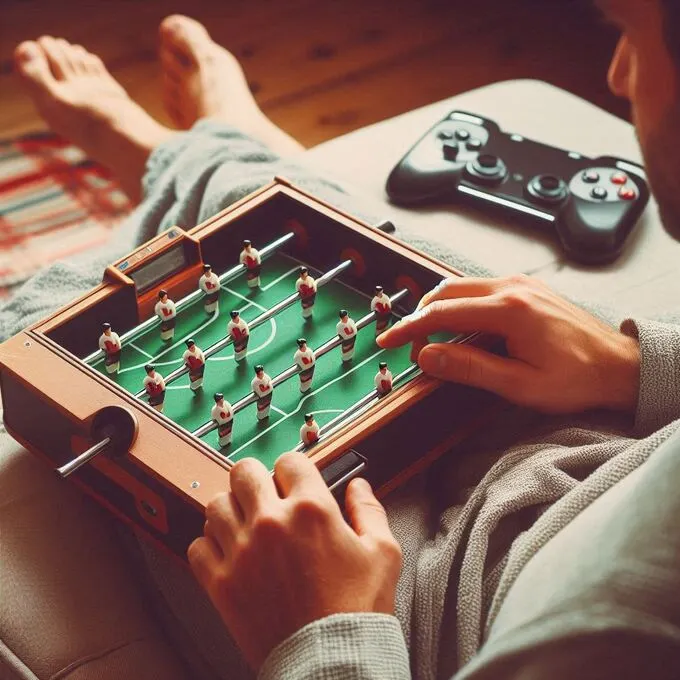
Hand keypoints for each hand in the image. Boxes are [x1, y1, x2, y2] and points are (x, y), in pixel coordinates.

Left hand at [187, 454, 401, 670]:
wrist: (331, 662)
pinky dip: (208, 545)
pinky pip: (197, 547)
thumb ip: (369, 509)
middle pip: (243, 472)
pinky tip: (227, 552)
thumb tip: (358, 486)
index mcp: (311, 509)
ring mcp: (242, 551)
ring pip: (216, 505)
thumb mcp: (382, 553)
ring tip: (244, 523)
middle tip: (262, 494)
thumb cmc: (357, 610)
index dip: (293, 469)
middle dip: (255, 478)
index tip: (294, 482)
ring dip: (230, 509)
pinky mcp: (221, 583)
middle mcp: (271, 523)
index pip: (289, 461)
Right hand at [377, 274, 639, 414]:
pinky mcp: (526, 288)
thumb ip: (471, 368)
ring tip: (433, 340)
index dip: (410, 328)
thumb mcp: (521, 385)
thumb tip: (429, 357)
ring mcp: (520, 284)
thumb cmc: (577, 378)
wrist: (619, 365)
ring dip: (440, 309)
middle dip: (421, 316)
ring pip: (461, 285)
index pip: (442, 313)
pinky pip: (480, 288)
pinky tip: (462, 329)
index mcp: (509, 310)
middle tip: (411, 346)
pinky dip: (461, 304)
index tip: (388, 341)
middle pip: (446, 290)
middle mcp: (512, 287)